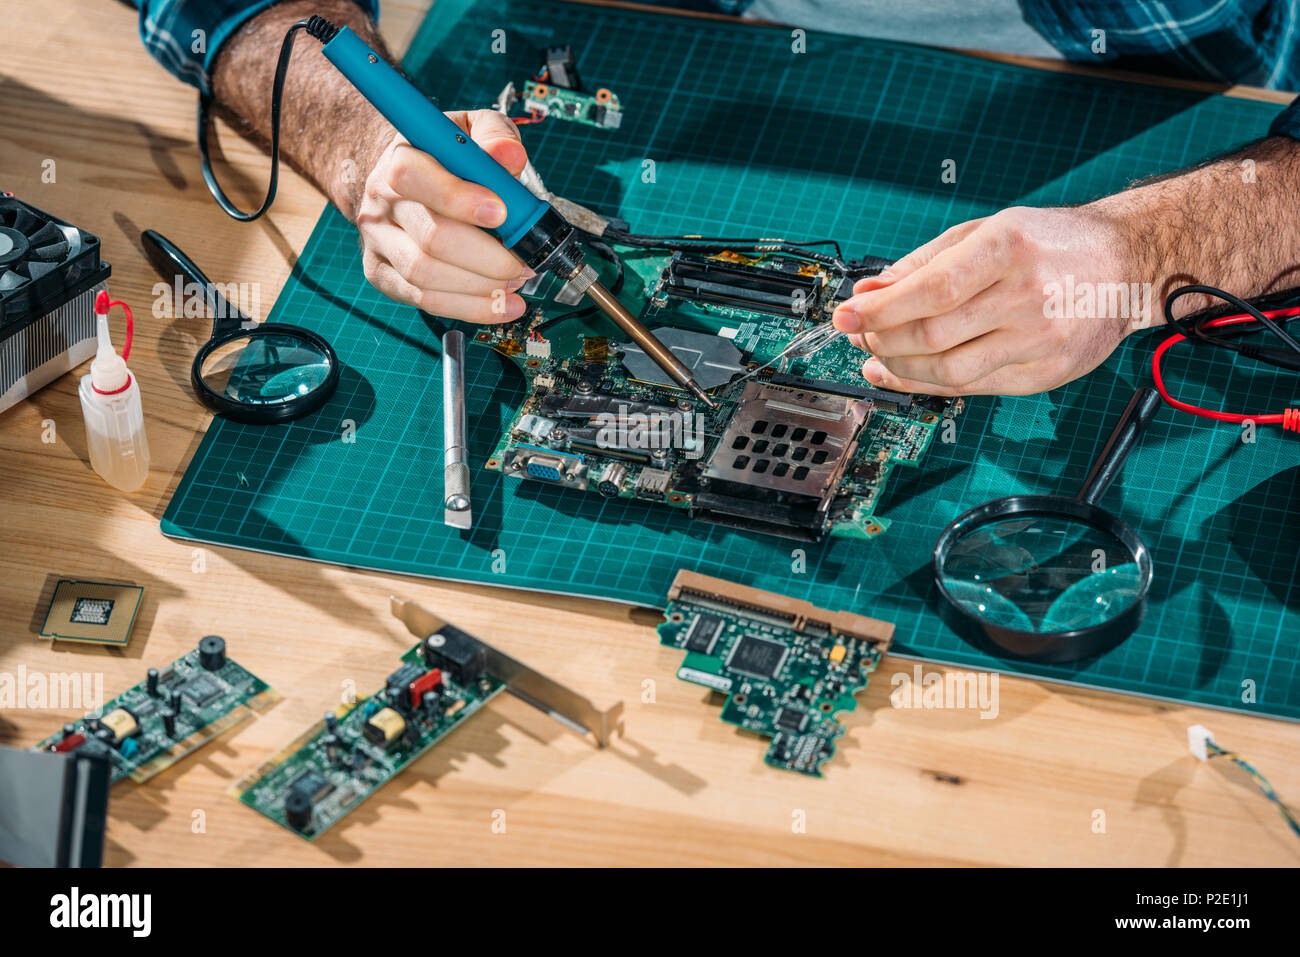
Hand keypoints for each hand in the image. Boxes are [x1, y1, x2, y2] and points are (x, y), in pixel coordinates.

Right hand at [355, 110, 533, 322]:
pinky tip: (503, 305)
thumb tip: (510, 155)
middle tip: (522, 261)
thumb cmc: (443, 156)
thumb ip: (493, 135)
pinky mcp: (381, 274)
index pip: (415, 178)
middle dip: (487, 257)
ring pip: (426, 275)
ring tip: (516, 280)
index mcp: (400, 158)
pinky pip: (425, 300)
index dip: (460, 199)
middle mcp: (381, 202)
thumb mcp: (469, 130)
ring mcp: (378, 241)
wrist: (400, 182)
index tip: (502, 212)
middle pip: (431, 238)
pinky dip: (471, 308)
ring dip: (481, 286)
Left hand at [831, 205, 1141, 394]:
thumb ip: (924, 262)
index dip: (880, 309)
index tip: (845, 314)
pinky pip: (974, 388)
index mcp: (1008, 248)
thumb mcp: (986, 231)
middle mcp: (1027, 296)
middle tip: (858, 334)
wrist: (1128, 264)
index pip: (931, 289)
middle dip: (881, 339)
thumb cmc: (1050, 243)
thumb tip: (868, 291)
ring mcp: (1041, 340)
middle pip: (933, 335)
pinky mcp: (1048, 374)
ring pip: (949, 371)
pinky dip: (929, 385)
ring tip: (877, 353)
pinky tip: (902, 373)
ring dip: (899, 367)